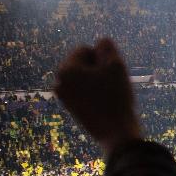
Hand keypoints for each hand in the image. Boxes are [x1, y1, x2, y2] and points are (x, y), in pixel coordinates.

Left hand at [54, 38, 141, 156]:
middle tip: (112, 86)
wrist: (116, 134)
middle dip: (99, 70)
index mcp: (66, 69)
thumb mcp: (116, 66)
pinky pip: (84, 92)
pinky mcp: (72, 109)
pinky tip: (106, 105)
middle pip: (83, 64)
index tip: (112, 75)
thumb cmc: (116, 98)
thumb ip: (107, 47)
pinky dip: (95, 94)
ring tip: (110, 97)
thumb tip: (101, 41)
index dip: (103, 58)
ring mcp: (64, 97)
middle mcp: (59, 82)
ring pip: (85, 79)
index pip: (86, 49)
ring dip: (99, 82)